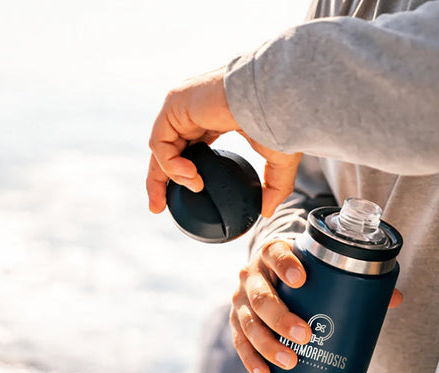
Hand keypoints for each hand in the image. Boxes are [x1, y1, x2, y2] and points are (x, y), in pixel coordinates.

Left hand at [146, 67, 301, 217]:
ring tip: (196, 186)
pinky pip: (160, 143)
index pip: (187, 147)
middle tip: (158, 207)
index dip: (181, 172)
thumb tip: (267, 212)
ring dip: (171, 176)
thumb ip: (273, 186)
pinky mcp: (175, 104)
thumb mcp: (278, 159)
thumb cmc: (280, 117)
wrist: (275, 96)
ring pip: (160, 149)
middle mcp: (193, 111)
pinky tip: (191, 175)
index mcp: (213, 118)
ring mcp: (182, 106)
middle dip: (159, 181)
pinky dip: (171, 164)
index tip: (184, 194)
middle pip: (166, 151)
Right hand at [230, 240, 402, 372]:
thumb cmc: (300, 271)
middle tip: (305, 335)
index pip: (275, 253)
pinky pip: (239, 341)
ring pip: (247, 322)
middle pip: (260, 296)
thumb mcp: (317, 268)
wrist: (270, 272)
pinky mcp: (237, 321)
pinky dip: (250, 359)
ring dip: (266, 343)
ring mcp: (241, 299)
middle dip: (280, 318)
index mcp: (272, 253)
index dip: (285, 265)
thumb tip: (394, 299)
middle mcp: (252, 275)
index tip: (302, 279)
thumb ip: (353, 280)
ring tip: (289, 360)